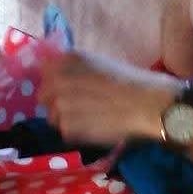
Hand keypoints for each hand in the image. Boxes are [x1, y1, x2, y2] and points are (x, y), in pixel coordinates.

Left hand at [39, 50, 172, 146]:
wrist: (148, 105)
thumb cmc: (133, 81)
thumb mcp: (101, 63)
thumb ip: (77, 68)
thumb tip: (64, 75)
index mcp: (67, 59)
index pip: (46, 71)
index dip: (56, 82)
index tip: (69, 89)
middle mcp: (57, 80)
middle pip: (44, 96)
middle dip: (57, 102)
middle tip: (81, 107)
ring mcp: (59, 105)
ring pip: (53, 117)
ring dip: (67, 119)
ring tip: (92, 119)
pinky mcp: (67, 128)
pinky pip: (65, 133)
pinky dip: (78, 134)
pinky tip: (96, 129)